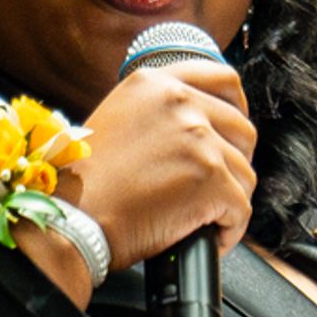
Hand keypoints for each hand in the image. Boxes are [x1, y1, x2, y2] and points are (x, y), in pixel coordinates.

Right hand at [23, 58, 256, 307]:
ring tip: (200, 218)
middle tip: (212, 189)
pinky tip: (206, 237)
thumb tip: (201, 128)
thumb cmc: (87, 187)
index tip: (232, 132)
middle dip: (234, 164)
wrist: (71, 221)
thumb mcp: (118, 121)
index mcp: (154, 83)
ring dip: (229, 201)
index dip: (237, 108)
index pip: (223, 79)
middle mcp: (178, 102)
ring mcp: (197, 138)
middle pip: (243, 130)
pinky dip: (228, 230)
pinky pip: (241, 210)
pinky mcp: (210, 177)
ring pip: (245, 173)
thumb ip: (160, 114)